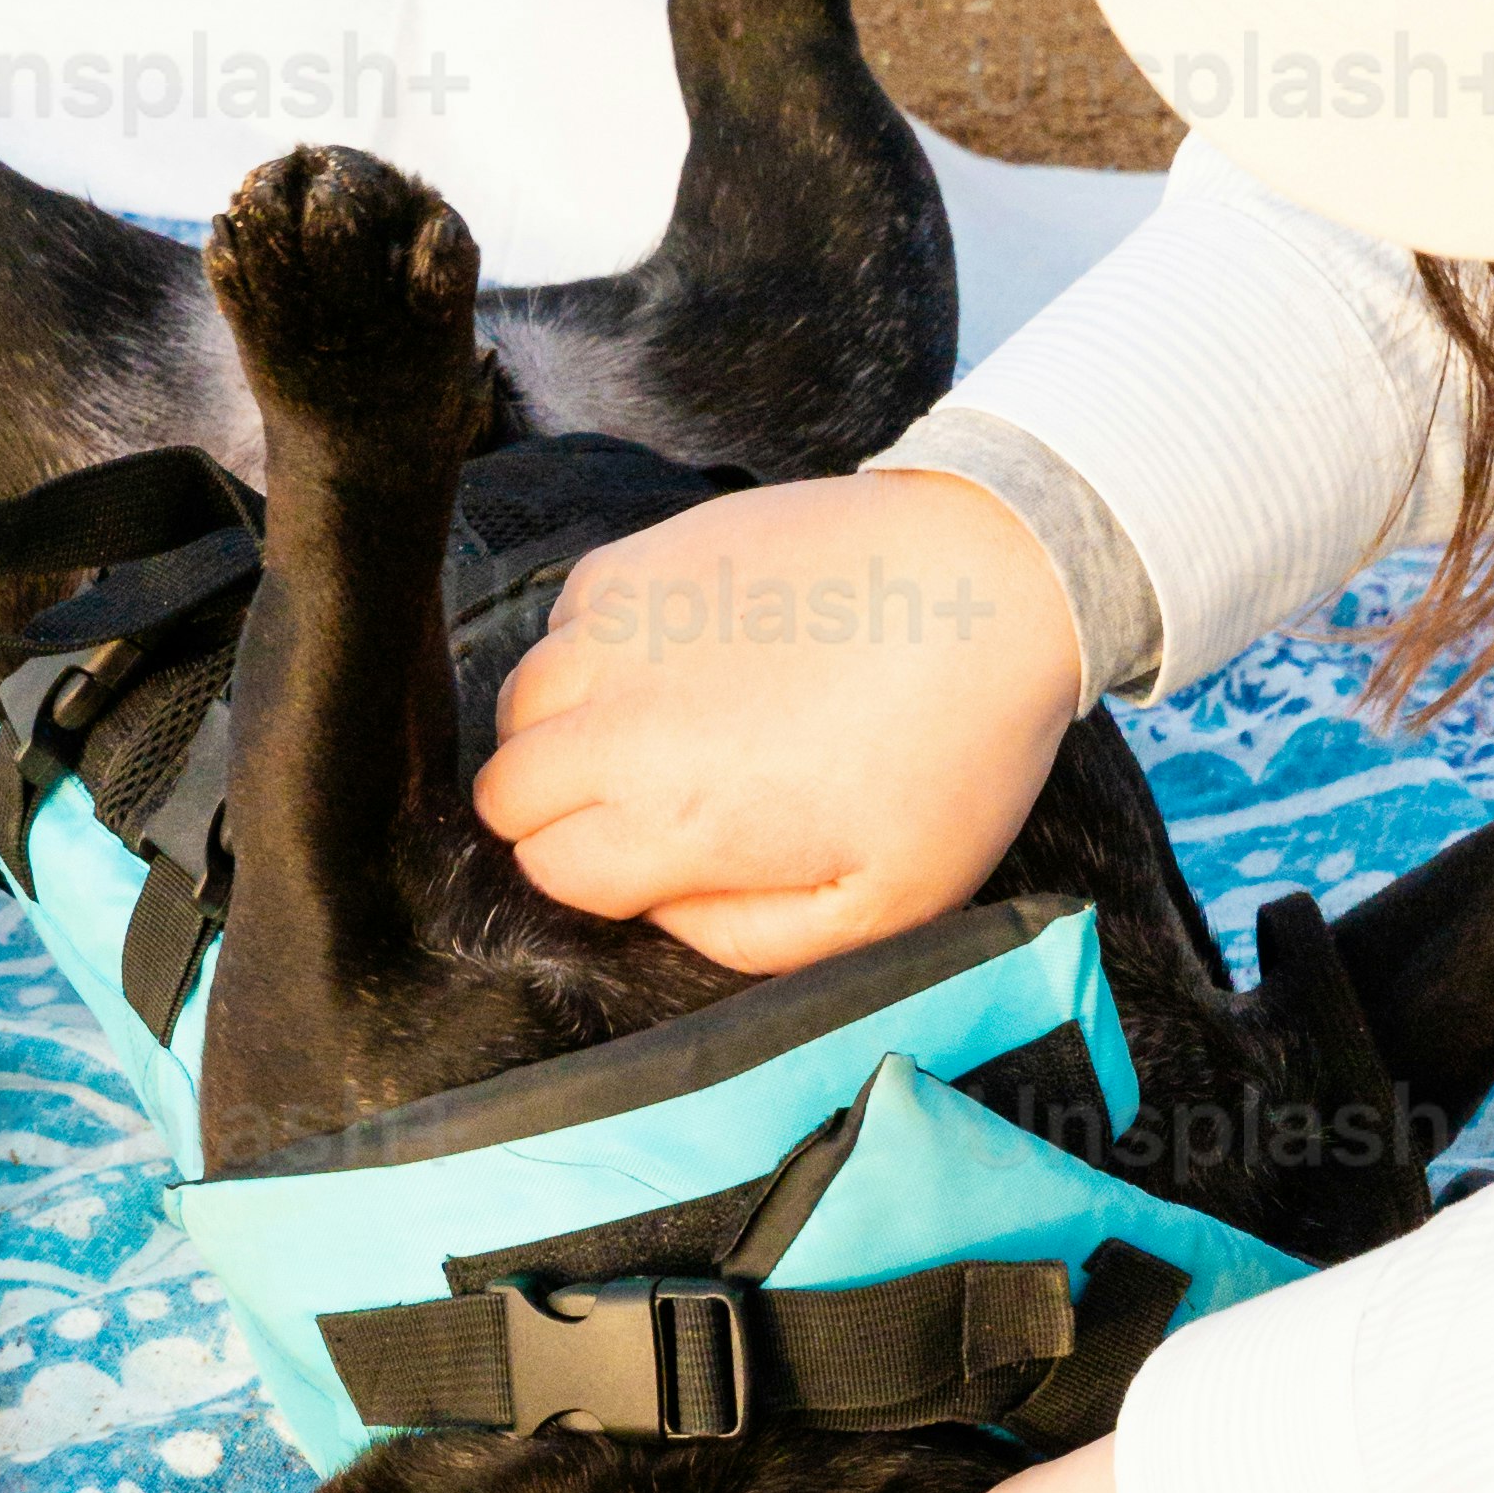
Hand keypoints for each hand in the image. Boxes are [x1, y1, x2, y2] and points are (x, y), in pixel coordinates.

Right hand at [474, 468, 1083, 970]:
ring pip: (518, 700)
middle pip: (503, 788)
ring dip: (561, 730)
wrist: (989, 584)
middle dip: (555, 814)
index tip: (658, 867)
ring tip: (651, 735)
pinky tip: (674, 660)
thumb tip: (659, 913)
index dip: (598, 882)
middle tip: (645, 809)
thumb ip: (746, 940)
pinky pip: (563, 618)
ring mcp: (625, 622)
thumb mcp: (881, 905)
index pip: (546, 869)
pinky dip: (592, 649)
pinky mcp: (645, 553)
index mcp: (677, 816)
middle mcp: (624, 716)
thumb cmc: (951, 754)